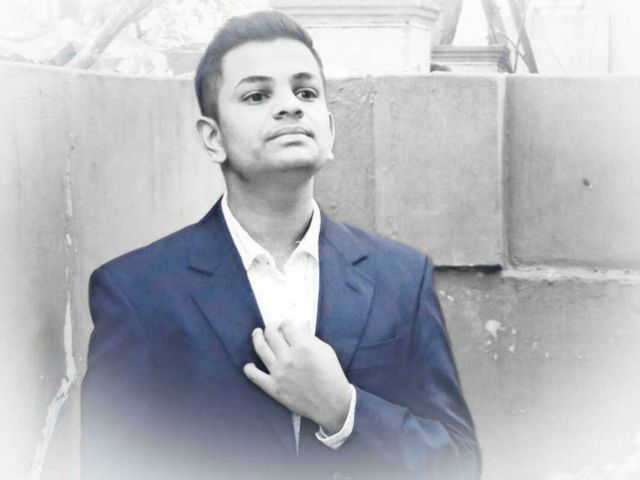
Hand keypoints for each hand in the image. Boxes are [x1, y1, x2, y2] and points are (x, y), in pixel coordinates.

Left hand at [243, 319, 351, 433]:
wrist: (332, 403)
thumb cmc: (331, 375)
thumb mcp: (325, 351)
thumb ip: (310, 337)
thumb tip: (301, 324)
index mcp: (303, 346)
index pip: (286, 326)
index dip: (285, 322)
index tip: (285, 324)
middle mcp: (288, 357)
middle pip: (271, 334)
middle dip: (271, 326)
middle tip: (272, 327)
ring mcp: (279, 372)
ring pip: (261, 348)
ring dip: (257, 338)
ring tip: (257, 333)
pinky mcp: (273, 388)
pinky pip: (255, 376)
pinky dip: (249, 369)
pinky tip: (249, 365)